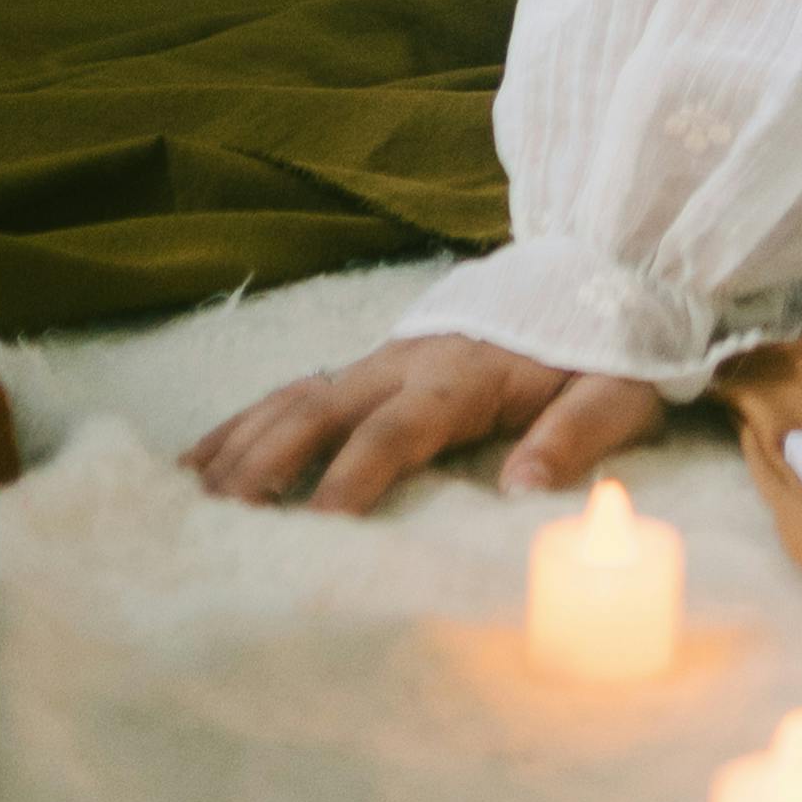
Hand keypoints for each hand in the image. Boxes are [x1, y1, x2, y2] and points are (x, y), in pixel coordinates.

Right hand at [186, 331, 671, 512]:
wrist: (601, 273)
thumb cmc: (608, 347)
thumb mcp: (616, 390)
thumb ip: (575, 435)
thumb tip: (522, 490)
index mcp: (462, 375)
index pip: (396, 430)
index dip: (355, 476)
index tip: (317, 527)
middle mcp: (406, 362)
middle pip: (320, 409)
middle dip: (265, 462)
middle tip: (217, 520)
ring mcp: (380, 360)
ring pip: (293, 398)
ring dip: (239, 445)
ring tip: (185, 501)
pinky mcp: (370, 366)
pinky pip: (292, 391)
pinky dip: (241, 424)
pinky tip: (196, 463)